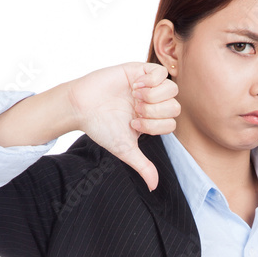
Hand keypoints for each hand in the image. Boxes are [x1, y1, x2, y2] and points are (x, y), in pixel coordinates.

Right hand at [65, 62, 179, 191]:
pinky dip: (151, 81)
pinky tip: (135, 86)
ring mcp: (148, 85)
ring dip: (154, 96)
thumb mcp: (125, 150)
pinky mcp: (140, 70)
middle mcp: (153, 103)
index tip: (134, 124)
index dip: (156, 126)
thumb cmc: (101, 128)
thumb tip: (154, 187)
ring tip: (135, 98)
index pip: (172, 123)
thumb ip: (143, 166)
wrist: (82, 107)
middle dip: (155, 112)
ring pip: (172, 88)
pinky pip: (161, 71)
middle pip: (175, 106)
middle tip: (135, 111)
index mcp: (152, 120)